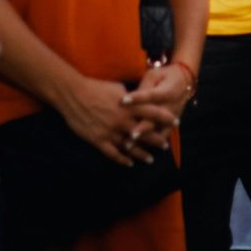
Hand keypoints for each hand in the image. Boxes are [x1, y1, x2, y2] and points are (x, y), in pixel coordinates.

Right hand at [56, 75, 170, 166]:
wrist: (75, 95)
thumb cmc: (96, 87)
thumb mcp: (118, 88)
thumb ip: (131, 97)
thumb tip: (140, 99)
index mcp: (129, 105)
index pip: (152, 112)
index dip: (165, 117)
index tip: (176, 122)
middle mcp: (122, 120)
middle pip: (144, 132)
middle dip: (156, 139)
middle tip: (166, 145)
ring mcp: (111, 132)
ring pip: (131, 146)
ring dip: (142, 153)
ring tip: (151, 159)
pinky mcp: (99, 140)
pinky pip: (113, 153)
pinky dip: (122, 159)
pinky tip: (130, 163)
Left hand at [125, 63, 192, 150]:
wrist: (184, 82)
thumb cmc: (164, 76)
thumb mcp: (154, 75)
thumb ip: (144, 87)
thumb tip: (130, 98)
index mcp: (167, 91)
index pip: (150, 95)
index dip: (137, 98)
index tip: (122, 100)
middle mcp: (171, 106)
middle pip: (155, 119)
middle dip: (142, 127)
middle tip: (129, 134)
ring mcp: (172, 118)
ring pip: (158, 132)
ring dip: (144, 140)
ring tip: (129, 146)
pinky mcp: (171, 125)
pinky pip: (161, 137)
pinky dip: (150, 145)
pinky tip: (138, 152)